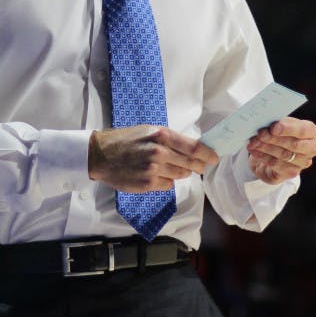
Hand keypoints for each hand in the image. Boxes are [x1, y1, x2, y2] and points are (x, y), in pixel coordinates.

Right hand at [88, 125, 218, 192]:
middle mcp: (159, 152)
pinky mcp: (147, 184)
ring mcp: (153, 170)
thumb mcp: (149, 131)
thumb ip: (170, 140)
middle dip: (197, 166)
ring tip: (166, 166)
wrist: (100, 154)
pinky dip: (166, 181)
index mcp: (162, 135)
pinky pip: (168, 185)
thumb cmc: (126, 140)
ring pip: (180, 176)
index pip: (194, 148)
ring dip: (179, 173)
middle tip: (198, 166)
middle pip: (191, 164)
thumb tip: (193, 150)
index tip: (214, 158)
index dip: (208, 155)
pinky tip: (155, 175)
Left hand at [247, 117, 315, 184]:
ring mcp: (302, 162)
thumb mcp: (281, 125)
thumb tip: (266, 123)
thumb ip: (278, 123)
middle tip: (260, 134)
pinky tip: (254, 150)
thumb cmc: (280, 134)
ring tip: (253, 141)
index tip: (274, 127)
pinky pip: (276, 164)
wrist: (274, 153)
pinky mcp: (291, 172)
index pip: (304, 130)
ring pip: (284, 155)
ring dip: (266, 147)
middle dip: (275, 139)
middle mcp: (311, 148)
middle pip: (294, 145)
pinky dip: (262, 156)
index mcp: (311, 132)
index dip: (289, 129)